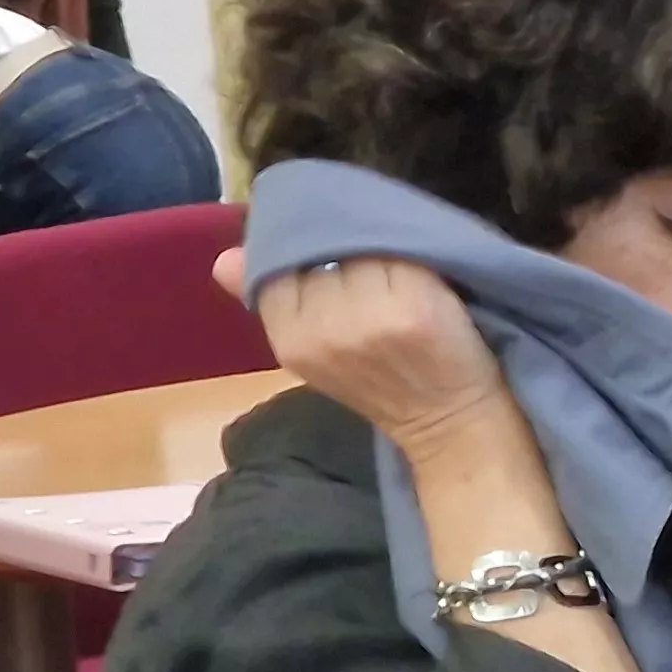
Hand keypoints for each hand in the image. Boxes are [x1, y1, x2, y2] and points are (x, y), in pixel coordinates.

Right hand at [218, 249, 514, 463]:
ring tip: (398, 274)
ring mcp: (368, 320)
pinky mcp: (413, 310)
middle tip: (373, 264)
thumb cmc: (384, 381)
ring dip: (381, 251)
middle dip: (345, 248)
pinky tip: (425, 281)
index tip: (334, 260)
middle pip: (320, 251)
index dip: (306, 252)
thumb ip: (273, 298)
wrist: (449, 423)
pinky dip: (415, 260)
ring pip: (361, 249)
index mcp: (290, 339)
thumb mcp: (315, 346)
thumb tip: (222, 260)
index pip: (277, 265)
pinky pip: (403, 256)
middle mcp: (322, 330)